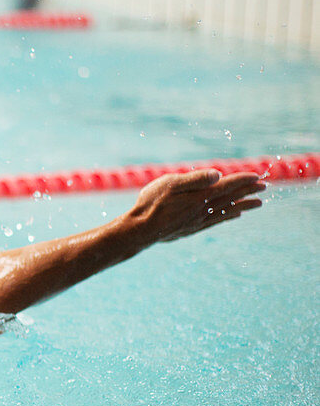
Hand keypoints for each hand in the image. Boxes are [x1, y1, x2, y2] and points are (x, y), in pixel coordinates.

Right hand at [125, 169, 265, 244]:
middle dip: (248, 192)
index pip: (226, 186)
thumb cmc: (150, 204)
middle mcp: (203, 210)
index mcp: (199, 196)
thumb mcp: (169, 184)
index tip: (257, 176)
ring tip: (258, 204)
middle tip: (264, 187)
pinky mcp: (192, 229)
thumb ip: (195, 179)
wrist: (139, 231)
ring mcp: (198, 221)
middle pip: (230, 199)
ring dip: (244, 206)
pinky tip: (234, 215)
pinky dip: (228, 216)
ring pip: (227, 211)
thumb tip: (218, 175)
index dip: (242, 180)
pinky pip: (217, 221)